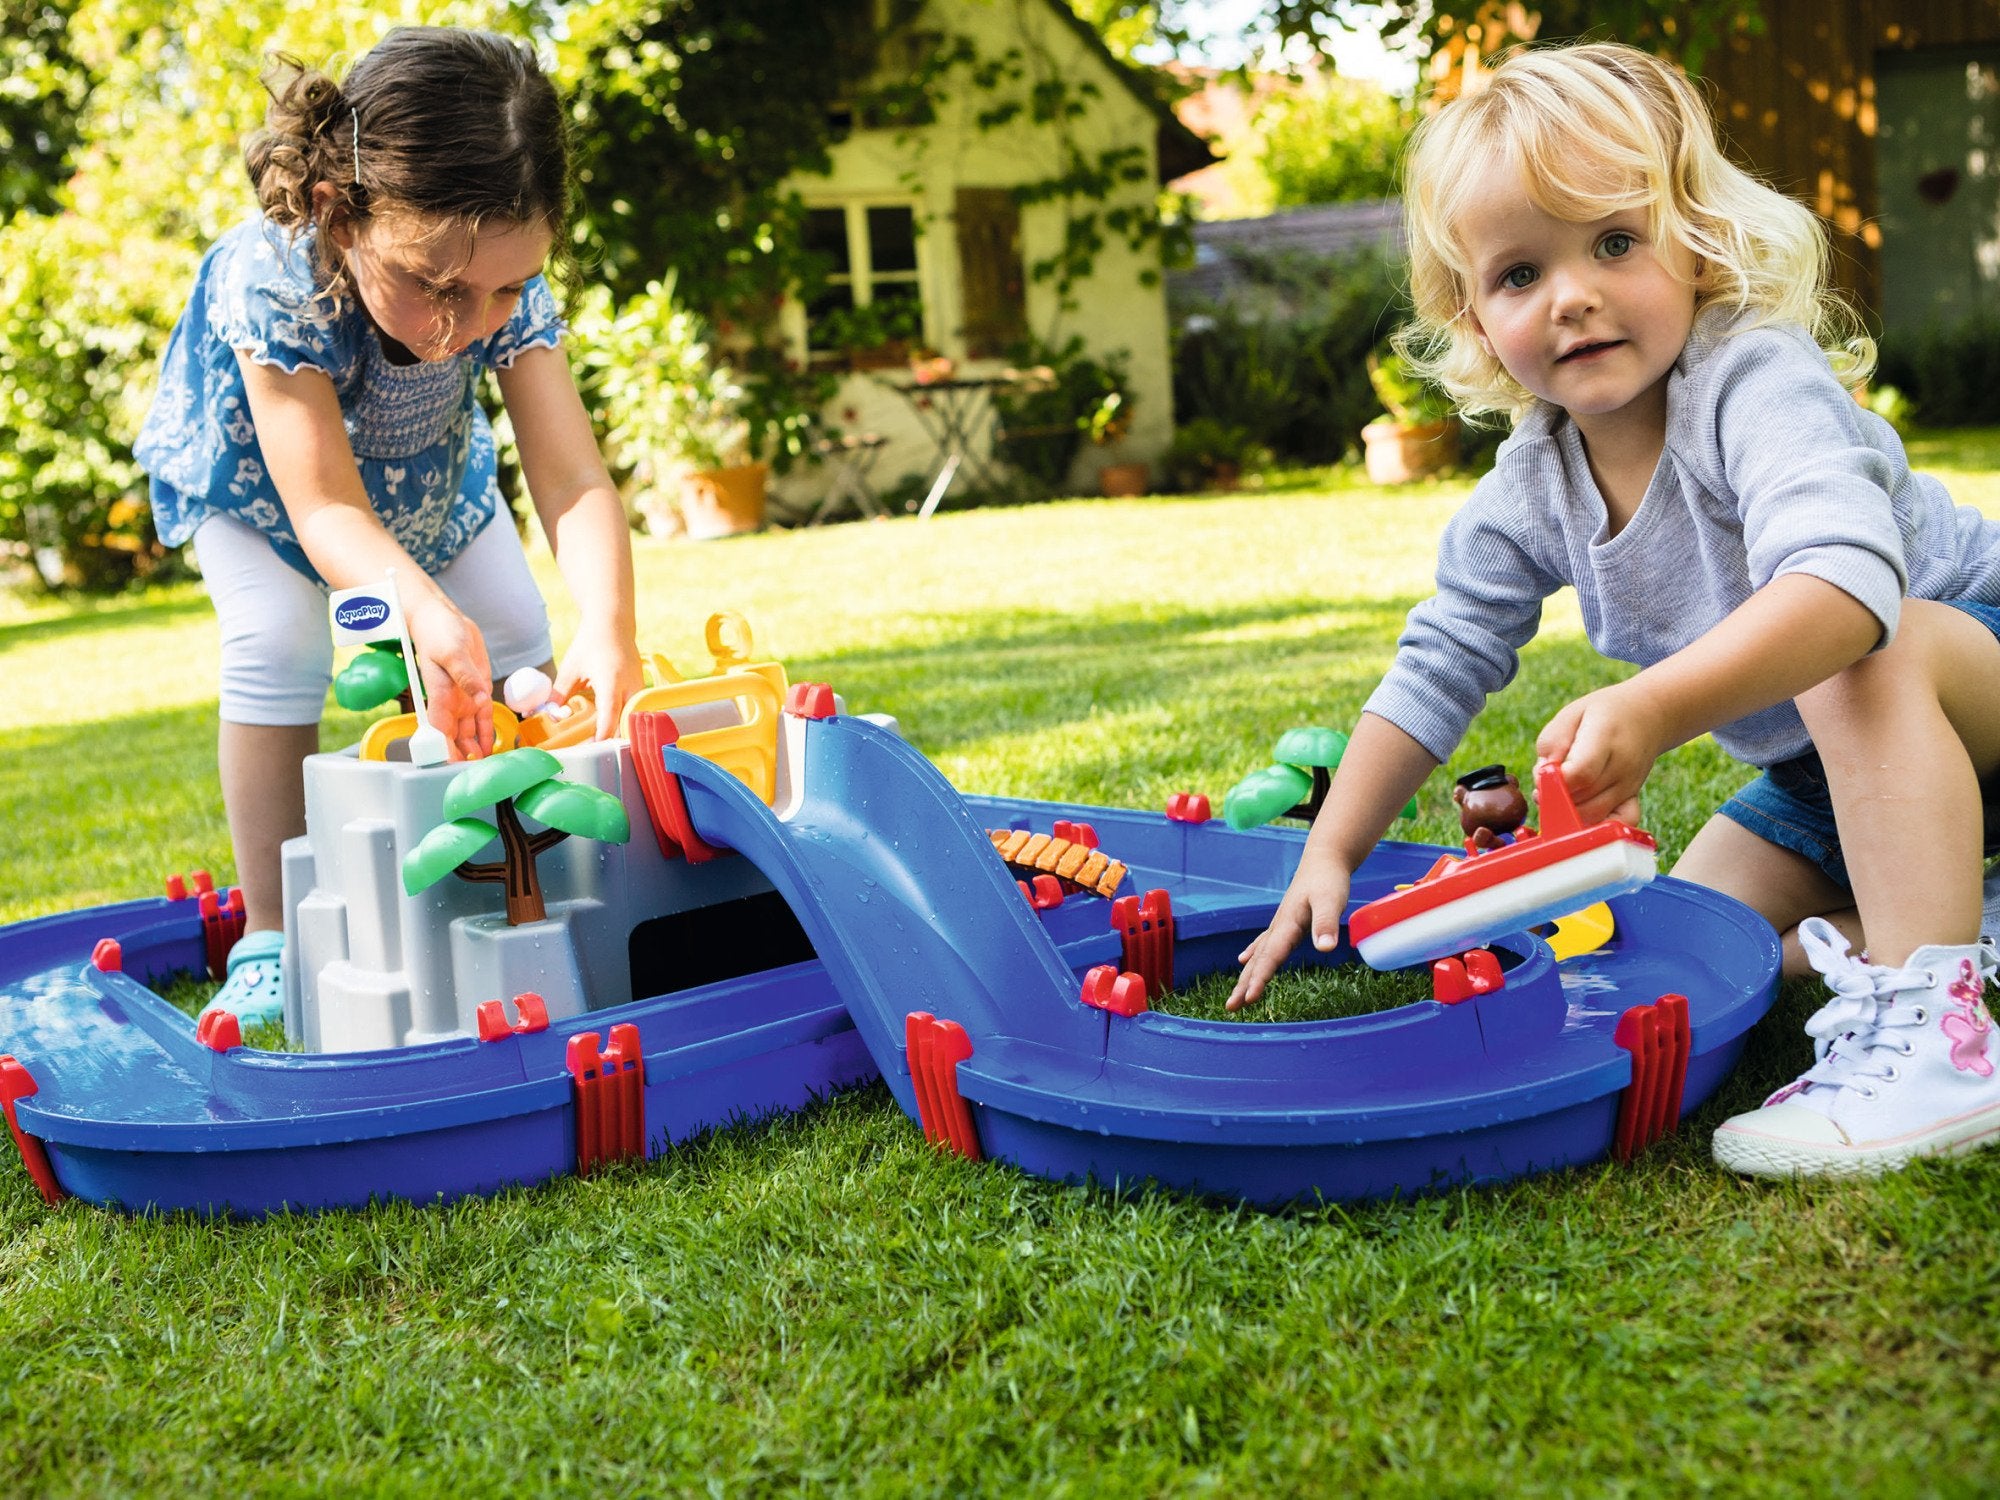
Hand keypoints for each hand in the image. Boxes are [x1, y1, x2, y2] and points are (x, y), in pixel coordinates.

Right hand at [405, 596, 493, 759]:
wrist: (443, 619)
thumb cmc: (439, 632)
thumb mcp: (452, 651)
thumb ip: (464, 675)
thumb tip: (478, 696)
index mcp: (439, 696)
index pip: (440, 733)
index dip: (446, 753)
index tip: (454, 770)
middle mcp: (450, 703)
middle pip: (454, 739)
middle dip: (462, 759)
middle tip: (477, 777)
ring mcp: (463, 699)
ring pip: (468, 734)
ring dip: (476, 751)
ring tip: (486, 771)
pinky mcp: (476, 692)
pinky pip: (482, 719)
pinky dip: (487, 735)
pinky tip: (491, 750)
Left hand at [552, 615, 643, 740]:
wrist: (612, 624)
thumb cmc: (591, 643)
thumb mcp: (571, 669)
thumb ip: (559, 693)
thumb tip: (546, 713)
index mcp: (611, 681)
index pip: (610, 715)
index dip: (602, 734)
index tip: (593, 747)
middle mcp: (629, 686)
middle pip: (626, 721)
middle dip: (613, 737)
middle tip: (596, 749)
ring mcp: (638, 687)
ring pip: (633, 717)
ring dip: (621, 729)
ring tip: (604, 739)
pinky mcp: (640, 688)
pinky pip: (635, 710)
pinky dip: (625, 719)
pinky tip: (612, 725)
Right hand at [1226, 855, 1351, 1011]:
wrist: (1323, 860)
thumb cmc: (1328, 880)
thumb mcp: (1331, 901)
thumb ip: (1326, 924)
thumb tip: (1325, 949)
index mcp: (1287, 924)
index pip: (1271, 956)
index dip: (1260, 978)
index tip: (1250, 998)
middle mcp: (1278, 927)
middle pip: (1258, 961)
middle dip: (1245, 985)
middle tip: (1232, 1008)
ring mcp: (1279, 925)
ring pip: (1258, 956)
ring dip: (1246, 976)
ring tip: (1236, 998)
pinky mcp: (1285, 923)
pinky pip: (1264, 944)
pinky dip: (1254, 956)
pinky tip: (1244, 961)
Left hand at [1534, 680, 1667, 825]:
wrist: (1649, 715)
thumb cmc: (1602, 713)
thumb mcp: (1571, 714)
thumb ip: (1552, 743)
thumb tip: (1543, 775)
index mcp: (1605, 738)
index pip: (1580, 773)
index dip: (1555, 782)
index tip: (1544, 774)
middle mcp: (1622, 766)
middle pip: (1582, 799)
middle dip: (1554, 796)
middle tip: (1548, 780)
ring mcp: (1630, 786)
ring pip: (1593, 816)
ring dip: (1567, 812)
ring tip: (1561, 790)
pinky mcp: (1633, 798)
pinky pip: (1619, 824)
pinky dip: (1597, 826)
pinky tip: (1582, 813)